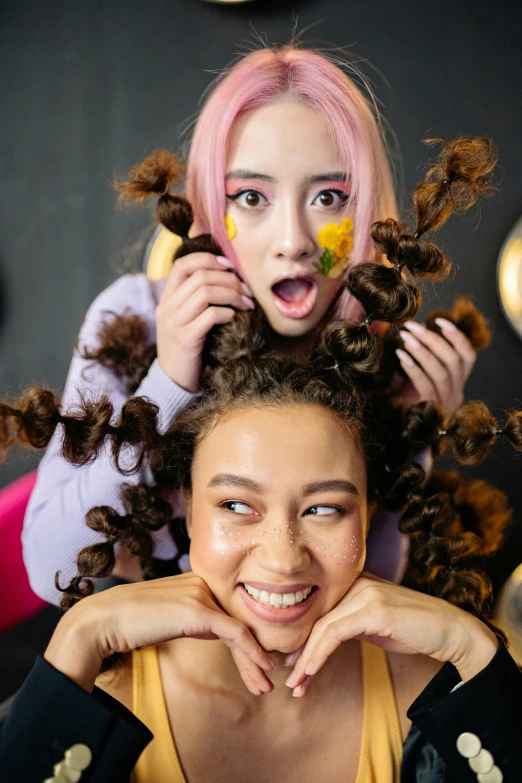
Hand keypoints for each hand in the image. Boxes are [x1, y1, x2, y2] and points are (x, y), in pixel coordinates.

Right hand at [45, 573, 274, 695]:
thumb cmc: (128, 623)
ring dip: (255, 661)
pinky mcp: (199, 610)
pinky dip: (252, 654)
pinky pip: (235, 633)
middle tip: (266, 681)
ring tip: (265, 686)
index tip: (255, 666)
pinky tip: (262, 670)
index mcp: (196, 581)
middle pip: (237, 621)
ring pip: (240, 629)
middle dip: (254, 654)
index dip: (245, 641)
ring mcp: (201, 594)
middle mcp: (202, 582)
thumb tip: (217, 632)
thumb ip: (193, 618)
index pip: (228, 613)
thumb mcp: (168, 618)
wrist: (102, 620)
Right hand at [156, 253, 254, 392]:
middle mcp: (167, 308)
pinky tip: (235, 319)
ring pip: (205, 292)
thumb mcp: (187, 321)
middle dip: (229, 279)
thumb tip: (230, 279)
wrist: (174, 383)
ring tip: (246, 304)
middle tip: (247, 292)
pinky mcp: (185, 339)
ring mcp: (173, 323)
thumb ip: (198, 302)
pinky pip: (210, 315)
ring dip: (232, 294)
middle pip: (200, 276)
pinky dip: (228, 313)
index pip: (182, 264)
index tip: (230, 266)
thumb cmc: (189, 350)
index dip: (208, 259)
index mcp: (167, 299)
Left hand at [285, 572, 497, 695]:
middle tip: (291, 680)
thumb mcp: (376, 626)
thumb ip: (350, 626)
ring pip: (323, 626)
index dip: (303, 639)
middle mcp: (358, 583)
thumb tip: (320, 642)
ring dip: (306, 658)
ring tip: (297, 684)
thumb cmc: (416, 629)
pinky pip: (335, 632)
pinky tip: (311, 671)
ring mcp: (366, 594)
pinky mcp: (374, 609)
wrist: (453, 630)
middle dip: (301, 652)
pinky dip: (319, 653)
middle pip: (317, 618)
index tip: (293, 664)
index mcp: (356, 583)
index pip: (320, 611)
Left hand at [396, 318, 475, 416]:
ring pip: (441, 372)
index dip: (457, 337)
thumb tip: (412, 331)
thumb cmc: (409, 401)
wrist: (404, 435)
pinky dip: (413, 368)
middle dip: (432, 339)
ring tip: (405, 338)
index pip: (468, 357)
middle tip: (412, 326)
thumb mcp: (420, 377)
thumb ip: (422, 358)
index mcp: (458, 383)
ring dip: (422, 351)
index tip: (440, 321)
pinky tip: (401, 356)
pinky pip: (425, 386)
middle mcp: (456, 392)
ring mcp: (444, 403)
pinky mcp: (430, 411)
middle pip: (452, 360)